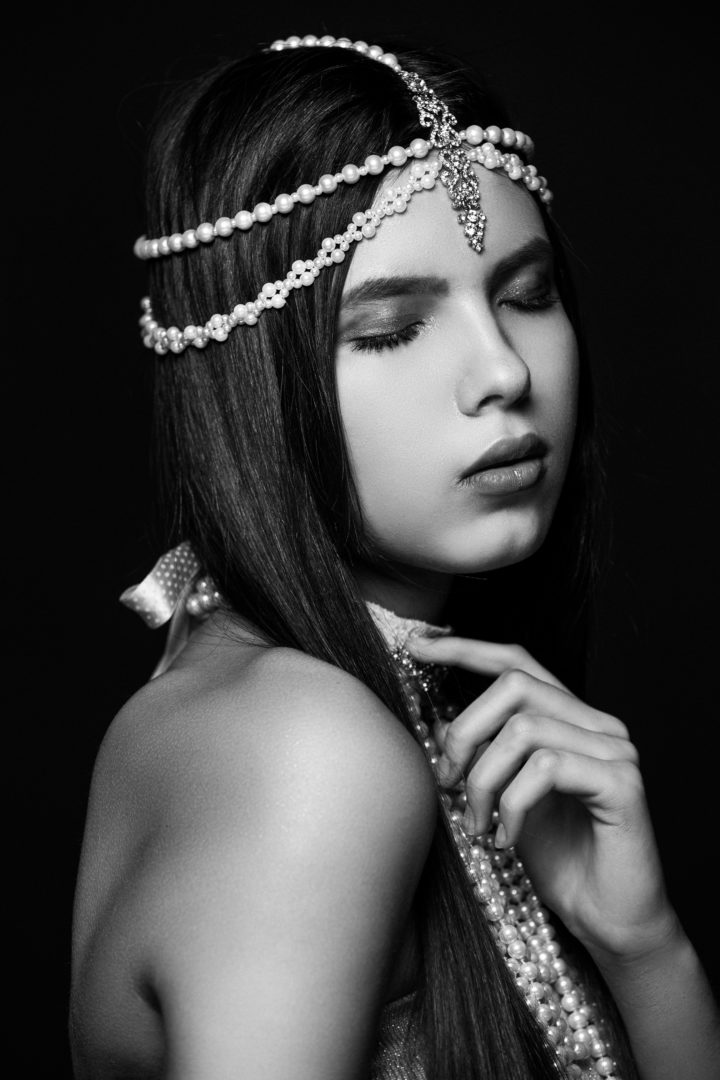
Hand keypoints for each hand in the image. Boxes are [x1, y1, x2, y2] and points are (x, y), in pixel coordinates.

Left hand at [405, 634, 676, 965]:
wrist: (607, 922)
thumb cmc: (559, 859)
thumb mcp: (502, 799)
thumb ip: (479, 756)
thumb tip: (434, 721)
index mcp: (570, 718)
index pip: (517, 662)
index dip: (465, 648)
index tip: (416, 647)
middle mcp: (597, 723)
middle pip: (515, 685)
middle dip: (466, 730)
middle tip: (446, 781)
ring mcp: (614, 749)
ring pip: (524, 729)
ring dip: (484, 780)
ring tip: (478, 824)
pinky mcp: (622, 782)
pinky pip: (547, 768)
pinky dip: (512, 804)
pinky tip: (506, 839)